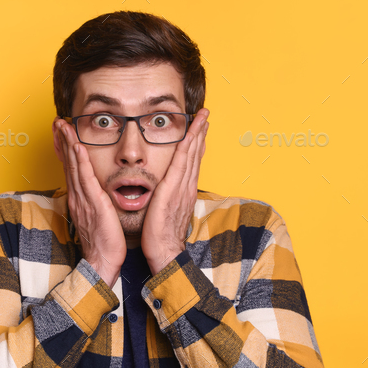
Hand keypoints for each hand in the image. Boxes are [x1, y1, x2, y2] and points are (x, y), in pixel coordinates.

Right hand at [54, 117, 126, 287]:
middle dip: (62, 140)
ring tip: (63, 125)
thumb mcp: (97, 216)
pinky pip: (85, 178)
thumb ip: (94, 201)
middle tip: (57, 121)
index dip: (65, 149)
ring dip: (67, 143)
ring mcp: (83, 199)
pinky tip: (77, 146)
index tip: (62, 132)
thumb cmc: (103, 241)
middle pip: (68, 162)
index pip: (71, 168)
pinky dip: (80, 161)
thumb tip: (96, 192)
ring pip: (74, 166)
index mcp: (79, 198)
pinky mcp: (93, 203)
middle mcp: (77, 196)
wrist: (103, 261)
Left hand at [141, 108, 208, 274]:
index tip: (200, 129)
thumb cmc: (162, 236)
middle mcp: (186, 186)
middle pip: (195, 154)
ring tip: (202, 117)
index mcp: (184, 191)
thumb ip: (168, 198)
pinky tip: (191, 134)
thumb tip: (166, 191)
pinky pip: (182, 162)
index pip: (192, 162)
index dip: (197, 144)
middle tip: (205, 115)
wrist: (164, 251)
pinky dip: (188, 146)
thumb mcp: (166, 212)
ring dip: (197, 134)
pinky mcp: (172, 189)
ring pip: (191, 154)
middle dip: (201, 133)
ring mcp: (181, 187)